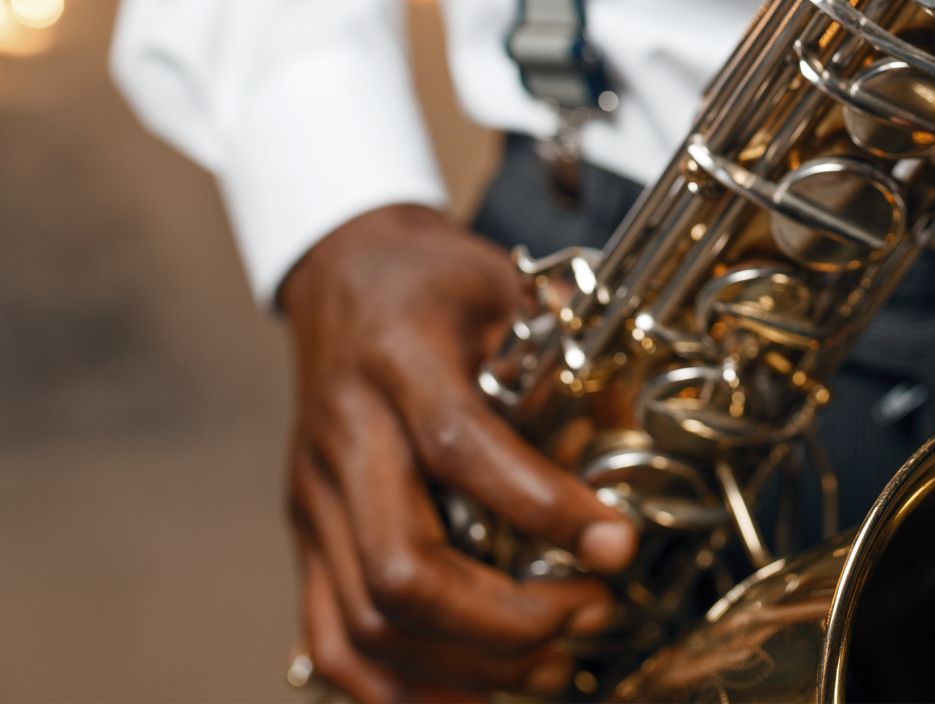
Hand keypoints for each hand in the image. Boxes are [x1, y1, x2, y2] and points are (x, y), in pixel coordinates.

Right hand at [278, 205, 637, 701]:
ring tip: (552, 662)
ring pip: (372, 617)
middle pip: (405, 566)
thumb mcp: (506, 289)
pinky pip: (332, 636)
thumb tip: (630, 436)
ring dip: (470, 663)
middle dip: (508, 619)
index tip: (616, 545)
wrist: (343, 274)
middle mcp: (343, 435)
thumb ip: (564, 357)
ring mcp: (314, 494)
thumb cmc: (431, 282)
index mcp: (398, 359)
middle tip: (589, 612)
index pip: (462, 448)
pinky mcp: (305, 533)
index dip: (544, 508)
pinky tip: (467, 695)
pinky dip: (398, 687)